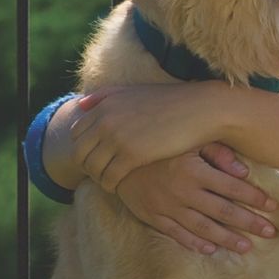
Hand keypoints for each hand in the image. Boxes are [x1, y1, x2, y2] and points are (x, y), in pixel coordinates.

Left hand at [69, 81, 233, 192]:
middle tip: (101, 173)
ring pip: (92, 168)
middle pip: (80, 153)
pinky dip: (110, 185)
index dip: (84, 148)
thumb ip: (106, 96)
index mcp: (104, 106)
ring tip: (110, 181)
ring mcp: (117, 138)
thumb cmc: (171, 102)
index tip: (97, 156)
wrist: (201, 110)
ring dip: (98, 178)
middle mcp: (105, 120)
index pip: (77, 134)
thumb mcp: (135, 92)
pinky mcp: (132, 155)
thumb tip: (81, 104)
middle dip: (87, 165)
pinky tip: (120, 186)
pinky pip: (109, 177)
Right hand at [112, 144, 278, 254]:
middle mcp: (182, 192)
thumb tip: (243, 172)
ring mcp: (167, 207)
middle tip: (271, 232)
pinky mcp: (153, 217)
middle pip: (223, 212)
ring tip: (247, 247)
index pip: (232, 188)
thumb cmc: (161, 145)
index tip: (273, 206)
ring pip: (203, 228)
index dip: (255, 198)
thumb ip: (218, 153)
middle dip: (249, 223)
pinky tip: (212, 250)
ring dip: (227, 239)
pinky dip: (195, 244)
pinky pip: (177, 234)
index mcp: (193, 170)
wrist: (117, 157)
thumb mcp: (189, 140)